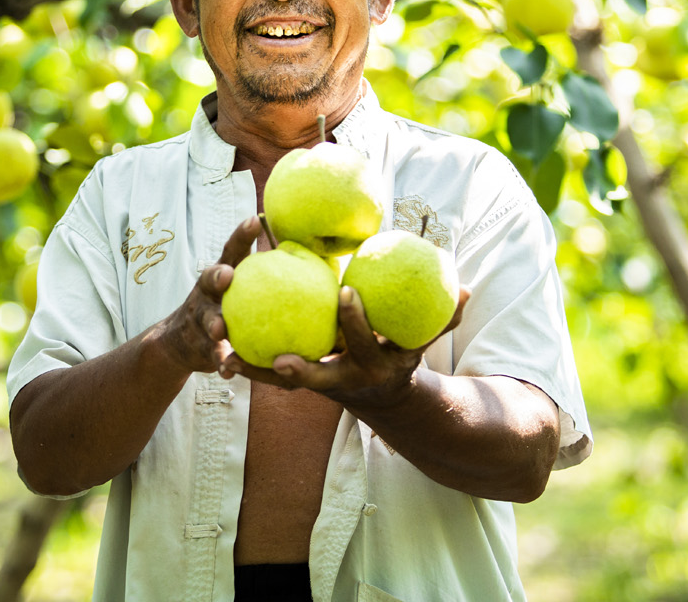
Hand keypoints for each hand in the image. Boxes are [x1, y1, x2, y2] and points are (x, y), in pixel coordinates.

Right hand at [147, 216, 260, 373]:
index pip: (231, 251)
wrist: (182, 341)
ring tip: (219, 328)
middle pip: (209, 280)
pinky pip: (213, 356)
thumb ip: (265, 273)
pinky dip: (221, 363)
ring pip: (207, 320)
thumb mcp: (238, 287)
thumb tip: (307, 250)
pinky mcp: (201, 347)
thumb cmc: (224, 306)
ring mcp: (200, 319)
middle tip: (227, 274)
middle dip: (216, 276)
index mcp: (221, 275)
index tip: (254, 219)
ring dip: (213, 323)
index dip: (241, 235)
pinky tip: (228, 371)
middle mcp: (207, 293)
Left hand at [219, 283, 470, 408]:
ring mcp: (318, 385)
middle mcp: (344, 380)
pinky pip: (268, 377)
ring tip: (224, 355)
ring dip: (255, 372)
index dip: (357, 321)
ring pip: (282, 384)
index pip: (365, 341)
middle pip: (317, 376)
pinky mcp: (298, 385)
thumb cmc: (402, 356)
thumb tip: (467, 288)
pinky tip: (220, 348)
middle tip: (275, 350)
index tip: (346, 293)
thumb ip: (443, 317)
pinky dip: (248, 365)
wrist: (386, 400)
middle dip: (298, 367)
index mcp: (374, 365)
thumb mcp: (423, 342)